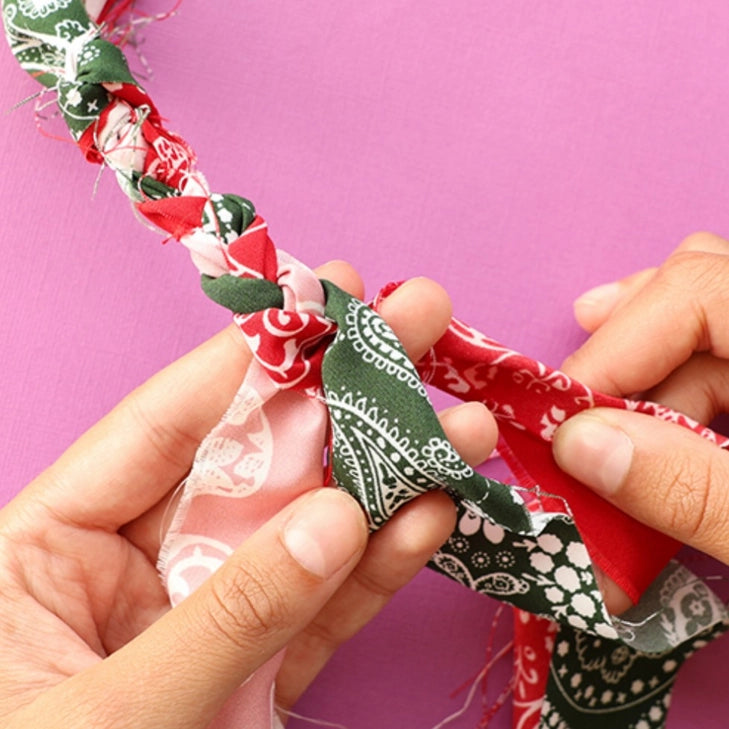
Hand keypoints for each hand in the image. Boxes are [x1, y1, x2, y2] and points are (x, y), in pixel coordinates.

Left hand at [0, 262, 497, 728]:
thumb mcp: (110, 717)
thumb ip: (226, 615)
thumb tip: (336, 519)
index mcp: (51, 546)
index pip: (166, 423)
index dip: (248, 356)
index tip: (321, 297)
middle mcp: (133, 563)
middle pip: (252, 457)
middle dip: (339, 390)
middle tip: (413, 320)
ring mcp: (205, 613)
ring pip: (306, 526)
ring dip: (385, 475)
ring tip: (458, 423)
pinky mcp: (254, 672)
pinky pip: (322, 605)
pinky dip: (379, 566)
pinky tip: (430, 514)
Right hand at [552, 233, 728, 574]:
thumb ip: (696, 492)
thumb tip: (581, 447)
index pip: (701, 288)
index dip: (620, 345)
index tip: (566, 419)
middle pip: (696, 298)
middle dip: (621, 364)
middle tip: (571, 426)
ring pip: (706, 336)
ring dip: (642, 396)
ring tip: (601, 458)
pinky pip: (724, 369)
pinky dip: (676, 409)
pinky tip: (643, 441)